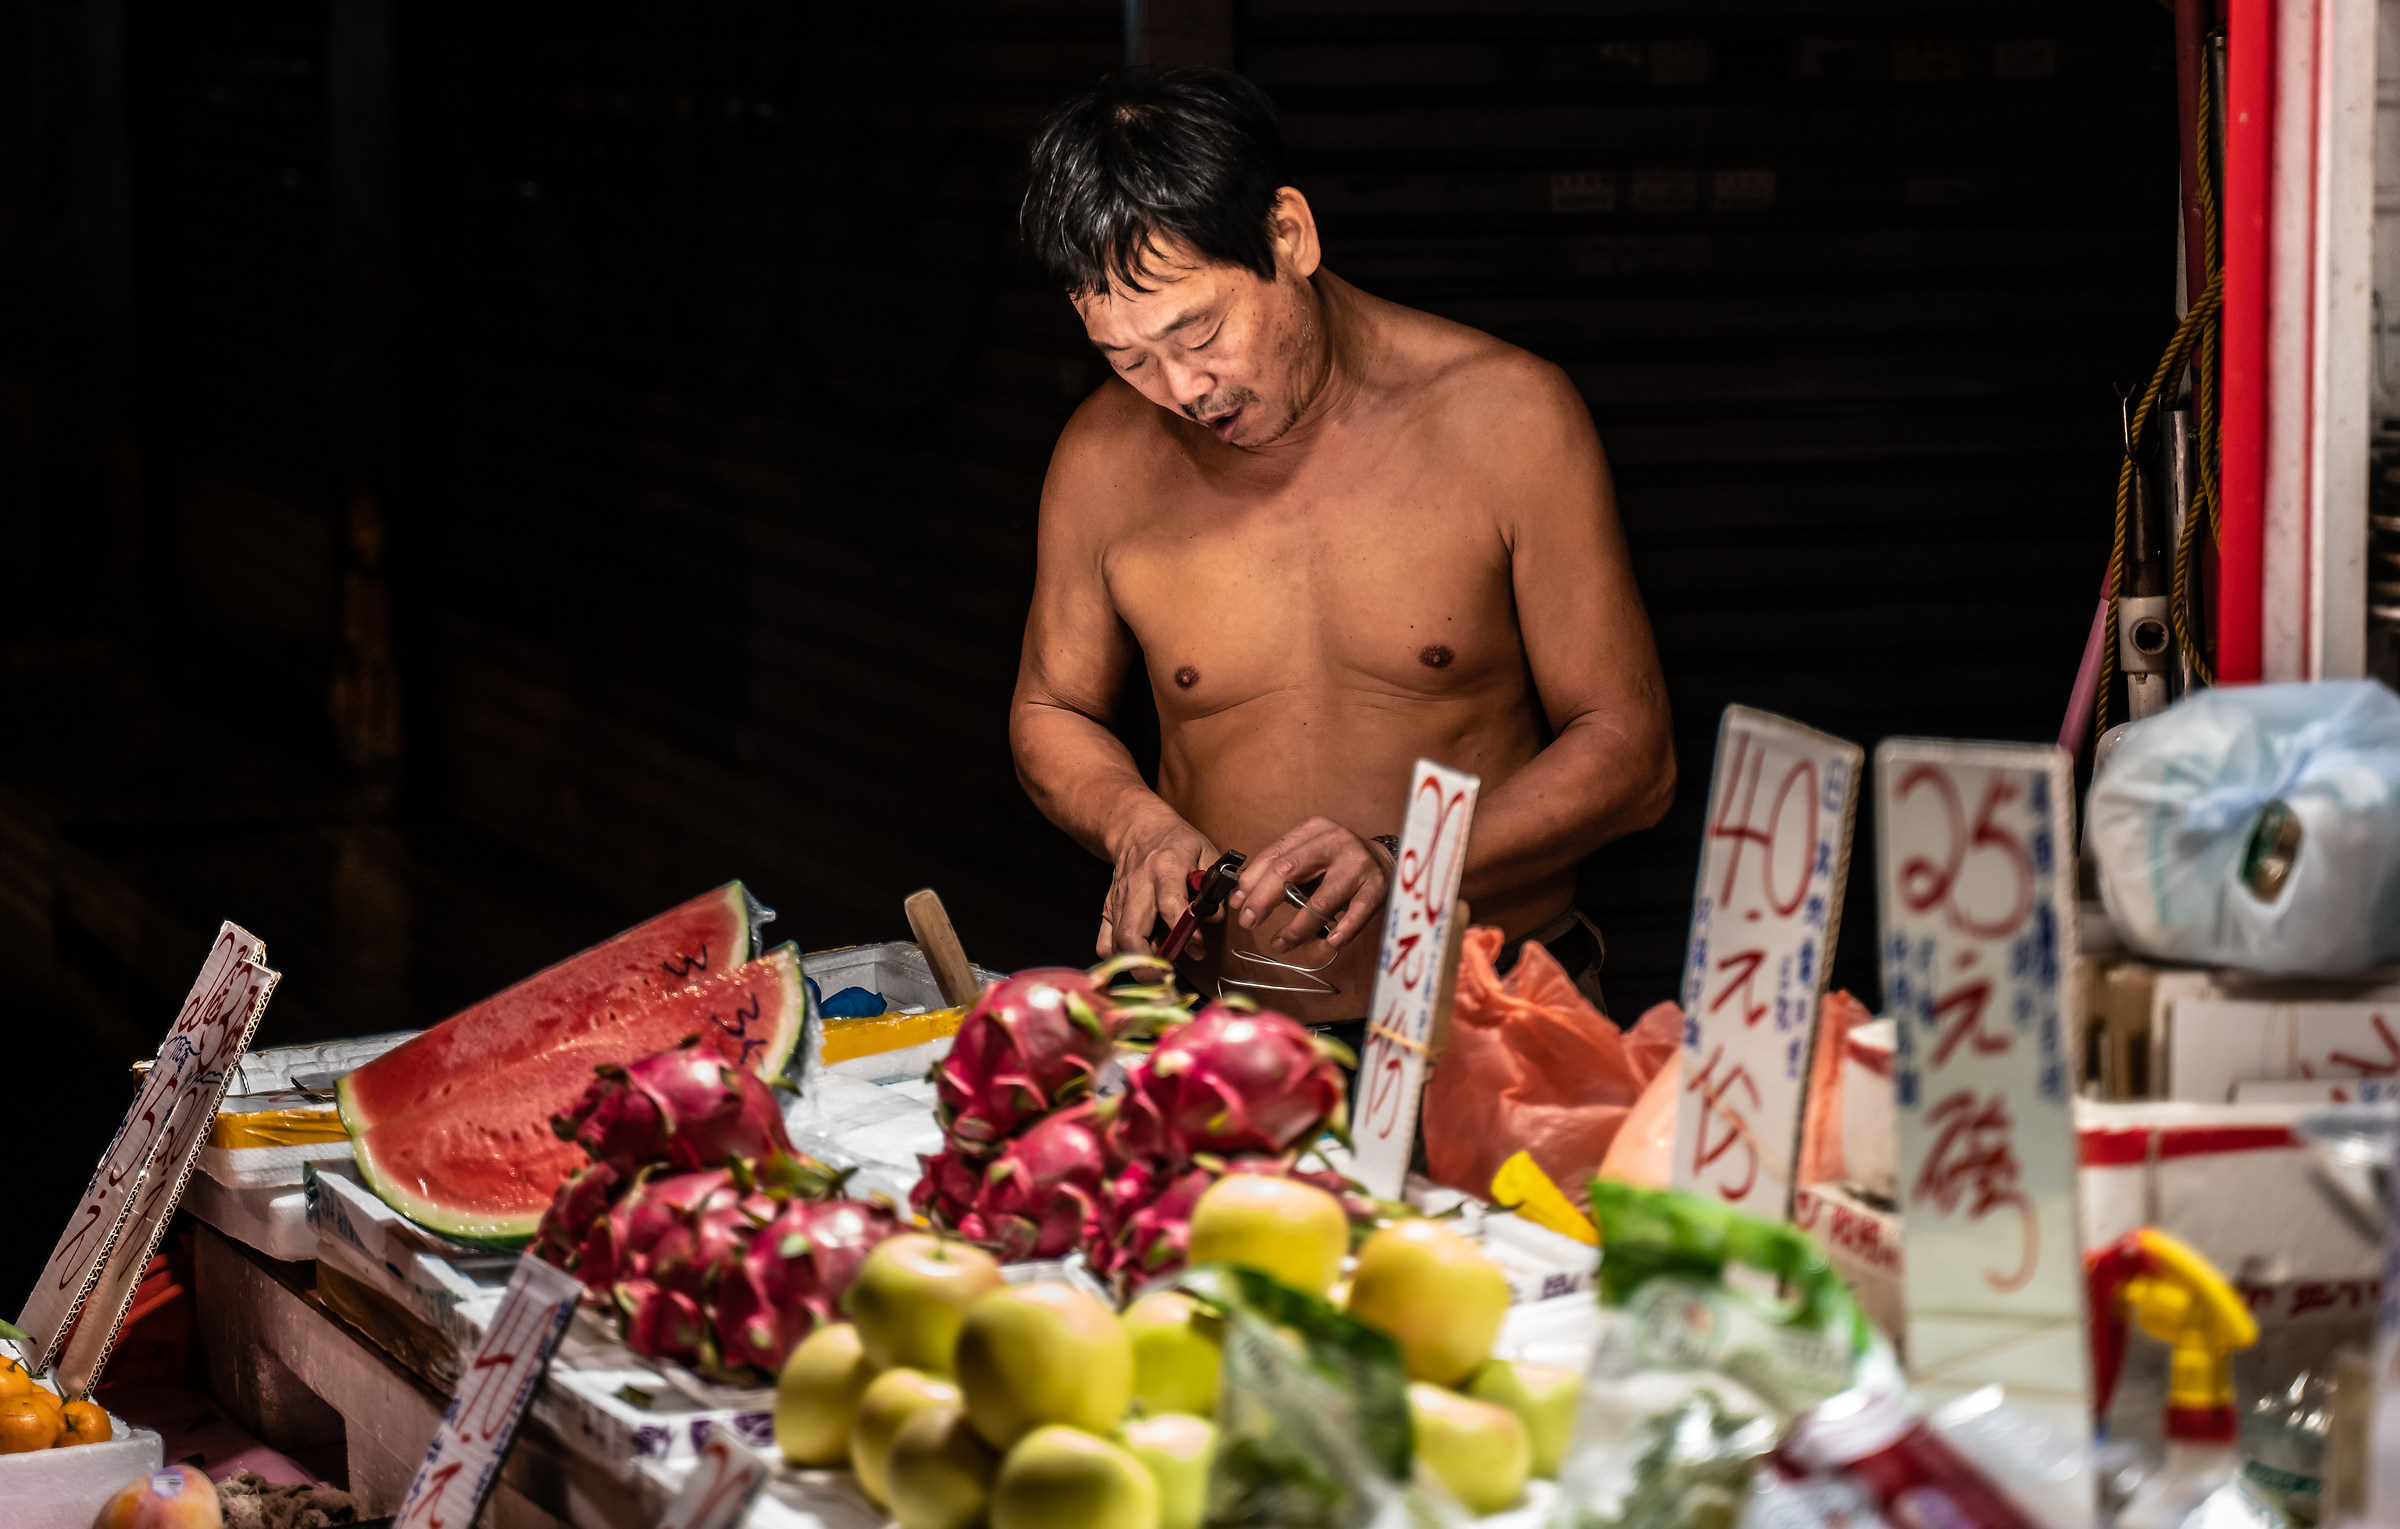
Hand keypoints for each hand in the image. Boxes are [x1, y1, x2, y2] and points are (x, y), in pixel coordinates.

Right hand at [1100, 807, 1219, 958]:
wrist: (1137, 827)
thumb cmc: (1177, 841)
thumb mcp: (1205, 852)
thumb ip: (1214, 885)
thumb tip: (1215, 919)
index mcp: (1165, 868)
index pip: (1169, 905)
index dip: (1184, 932)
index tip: (1198, 949)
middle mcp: (1137, 886)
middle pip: (1132, 933)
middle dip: (1149, 964)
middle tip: (1168, 978)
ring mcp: (1118, 899)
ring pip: (1117, 942)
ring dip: (1137, 965)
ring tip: (1158, 971)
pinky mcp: (1108, 908)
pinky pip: (1104, 942)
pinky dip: (1119, 957)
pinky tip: (1139, 958)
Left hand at [1228, 818, 1393, 953]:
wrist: (1386, 860)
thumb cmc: (1339, 863)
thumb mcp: (1310, 856)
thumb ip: (1281, 871)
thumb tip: (1242, 897)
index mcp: (1313, 830)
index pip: (1273, 855)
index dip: (1250, 881)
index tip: (1237, 903)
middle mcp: (1335, 842)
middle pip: (1288, 870)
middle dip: (1263, 900)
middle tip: (1249, 922)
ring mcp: (1358, 864)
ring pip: (1320, 900)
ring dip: (1297, 928)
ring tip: (1282, 943)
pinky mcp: (1377, 886)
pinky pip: (1356, 913)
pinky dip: (1342, 930)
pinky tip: (1330, 941)